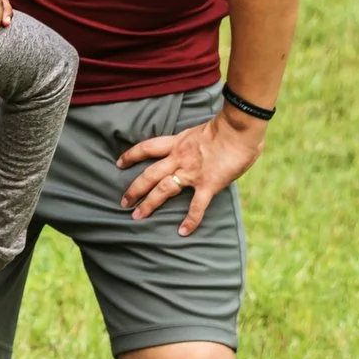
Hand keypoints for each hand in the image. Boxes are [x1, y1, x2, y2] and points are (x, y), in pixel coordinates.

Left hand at [117, 111, 265, 234]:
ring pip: (163, 190)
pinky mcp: (208, 184)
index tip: (119, 163)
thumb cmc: (227, 126)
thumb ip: (195, 144)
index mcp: (177, 143)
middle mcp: (179, 158)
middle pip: (149, 174)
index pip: (147, 147)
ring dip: (149, 204)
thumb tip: (200, 152)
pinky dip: (190, 220)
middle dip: (134, 189)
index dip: (131, 155)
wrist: (239, 128)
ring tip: (137, 216)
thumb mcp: (202, 132)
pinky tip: (183, 231)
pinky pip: (197, 205)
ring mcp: (192, 172)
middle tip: (123, 202)